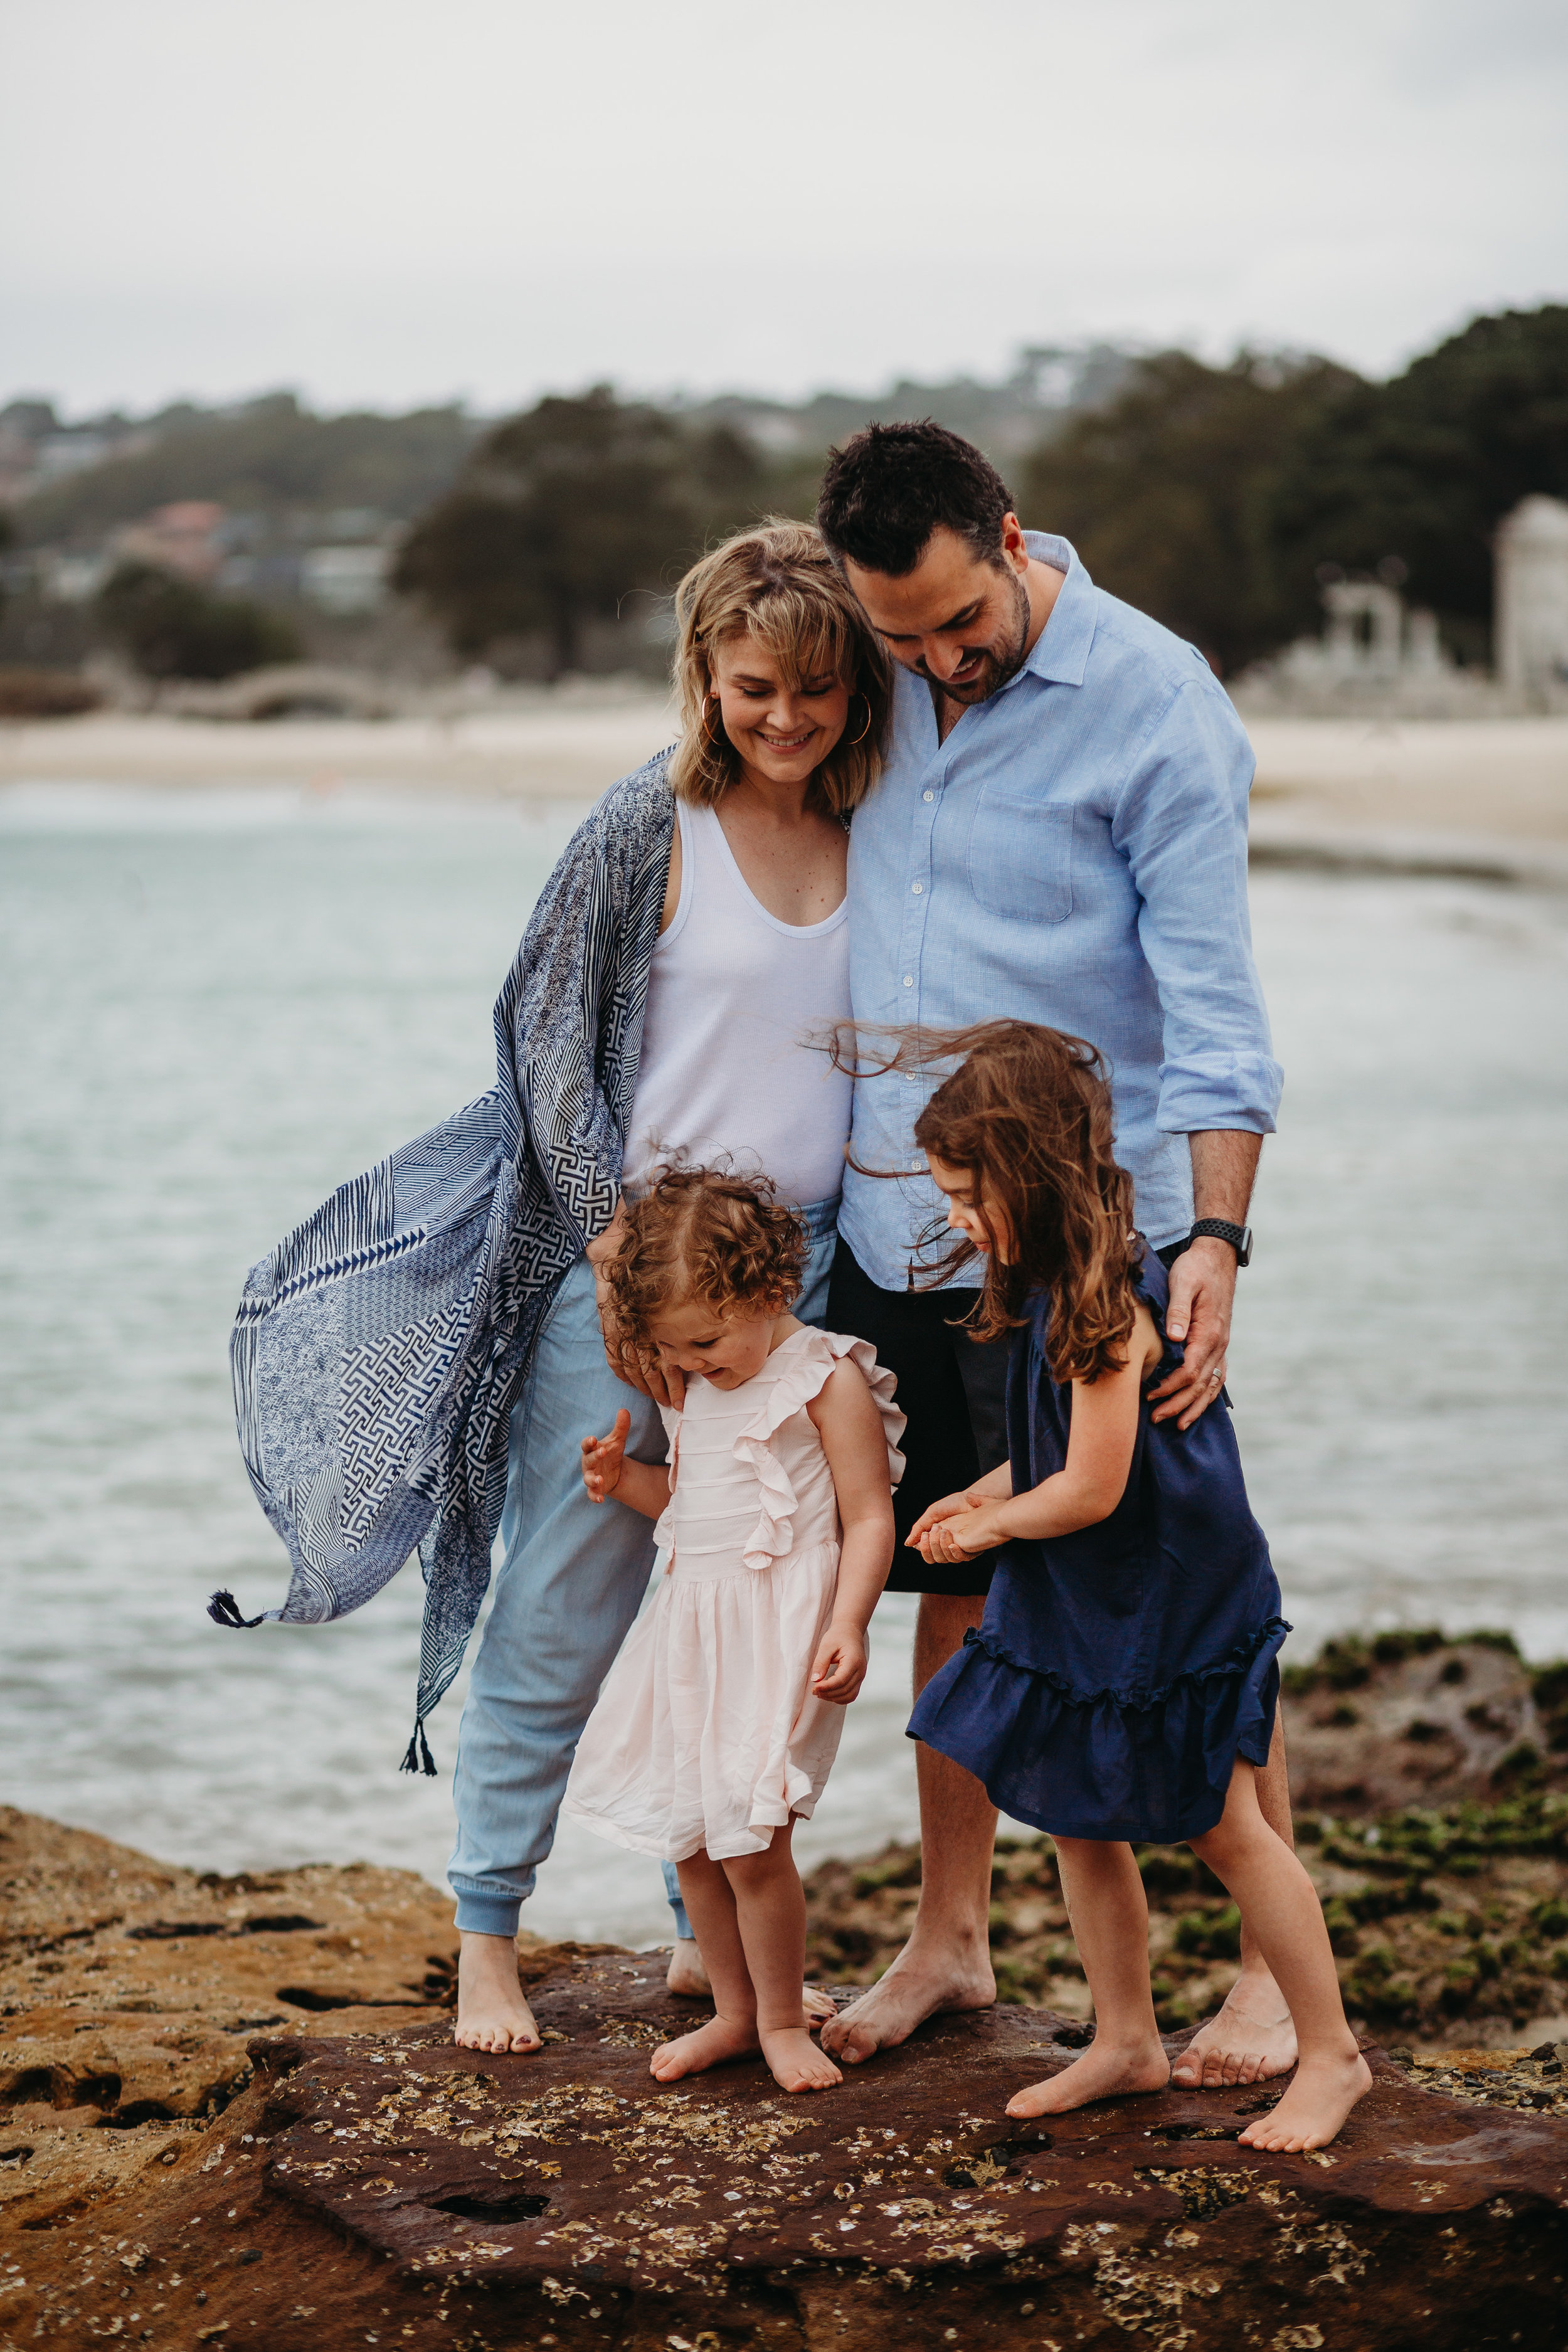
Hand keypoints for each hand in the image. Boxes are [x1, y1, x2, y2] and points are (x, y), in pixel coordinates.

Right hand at [581, 1408, 630, 1502]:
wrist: (613, 1471)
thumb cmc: (611, 1452)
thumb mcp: (617, 1440)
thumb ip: (621, 1427)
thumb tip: (624, 1410)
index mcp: (591, 1450)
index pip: (586, 1445)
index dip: (588, 1442)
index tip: (593, 1439)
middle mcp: (588, 1463)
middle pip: (589, 1460)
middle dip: (595, 1456)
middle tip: (602, 1452)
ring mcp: (590, 1476)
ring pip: (588, 1479)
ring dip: (593, 1479)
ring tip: (600, 1480)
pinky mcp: (595, 1489)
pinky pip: (592, 1494)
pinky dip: (595, 1497)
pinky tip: (601, 1500)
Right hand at [592, 1267, 684, 1408]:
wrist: (620, 1261)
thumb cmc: (653, 1282)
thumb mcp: (675, 1302)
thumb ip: (682, 1330)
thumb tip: (699, 1356)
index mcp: (660, 1329)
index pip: (668, 1367)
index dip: (674, 1388)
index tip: (680, 1403)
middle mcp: (641, 1333)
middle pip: (650, 1373)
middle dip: (660, 1392)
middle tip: (669, 1405)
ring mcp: (622, 1334)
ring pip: (633, 1371)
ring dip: (643, 1388)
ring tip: (654, 1397)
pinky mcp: (609, 1331)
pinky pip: (615, 1361)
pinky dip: (623, 1375)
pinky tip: (631, 1383)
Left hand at [811, 1622, 868, 1702]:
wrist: (850, 1631)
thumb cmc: (838, 1636)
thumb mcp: (826, 1646)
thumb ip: (821, 1663)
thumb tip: (815, 1680)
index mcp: (854, 1661)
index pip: (841, 1680)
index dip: (827, 1687)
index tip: (814, 1688)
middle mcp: (861, 1671)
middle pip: (845, 1690)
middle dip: (828, 1693)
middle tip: (813, 1691)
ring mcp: (861, 1676)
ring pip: (849, 1696)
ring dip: (833, 1697)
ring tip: (819, 1693)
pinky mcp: (858, 1679)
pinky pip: (851, 1694)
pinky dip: (839, 1697)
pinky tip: (828, 1693)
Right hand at [914, 1504, 1002, 1564]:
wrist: (970, 1499)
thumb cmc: (952, 1504)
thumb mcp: (932, 1514)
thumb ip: (919, 1528)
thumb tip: (907, 1544)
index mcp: (937, 1539)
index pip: (928, 1554)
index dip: (924, 1549)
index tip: (924, 1535)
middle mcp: (947, 1545)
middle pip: (935, 1558)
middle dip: (931, 1547)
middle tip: (933, 1531)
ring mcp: (959, 1547)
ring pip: (947, 1559)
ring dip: (941, 1547)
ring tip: (943, 1530)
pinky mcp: (972, 1548)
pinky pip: (963, 1558)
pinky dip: (955, 1552)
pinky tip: (952, 1543)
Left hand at [1148, 1238, 1235, 1428]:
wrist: (1216, 1257)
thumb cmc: (1195, 1268)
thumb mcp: (1183, 1282)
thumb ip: (1178, 1310)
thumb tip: (1173, 1337)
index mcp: (1209, 1332)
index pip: (1190, 1370)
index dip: (1170, 1387)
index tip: (1150, 1395)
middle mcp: (1219, 1343)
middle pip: (1200, 1384)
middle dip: (1178, 1404)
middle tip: (1156, 1418)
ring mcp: (1221, 1345)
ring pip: (1210, 1384)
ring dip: (1194, 1406)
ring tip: (1177, 1424)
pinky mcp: (1218, 1343)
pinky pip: (1216, 1376)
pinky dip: (1206, 1395)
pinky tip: (1196, 1406)